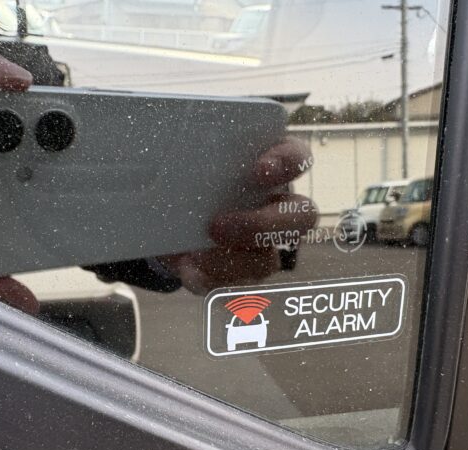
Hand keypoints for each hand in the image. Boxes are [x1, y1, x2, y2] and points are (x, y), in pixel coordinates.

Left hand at [160, 136, 316, 293]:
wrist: (168, 216)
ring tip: (195, 255)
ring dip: (231, 261)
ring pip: (268, 262)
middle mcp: (277, 208)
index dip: (288, 164)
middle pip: (301, 219)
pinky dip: (210, 279)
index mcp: (271, 169)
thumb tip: (166, 144)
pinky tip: (189, 269)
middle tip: (217, 226)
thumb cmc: (188, 177)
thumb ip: (191, 154)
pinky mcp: (242, 275)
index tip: (259, 170)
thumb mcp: (188, 160)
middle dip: (262, 225)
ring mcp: (265, 247)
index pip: (297, 159)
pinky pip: (236, 286)